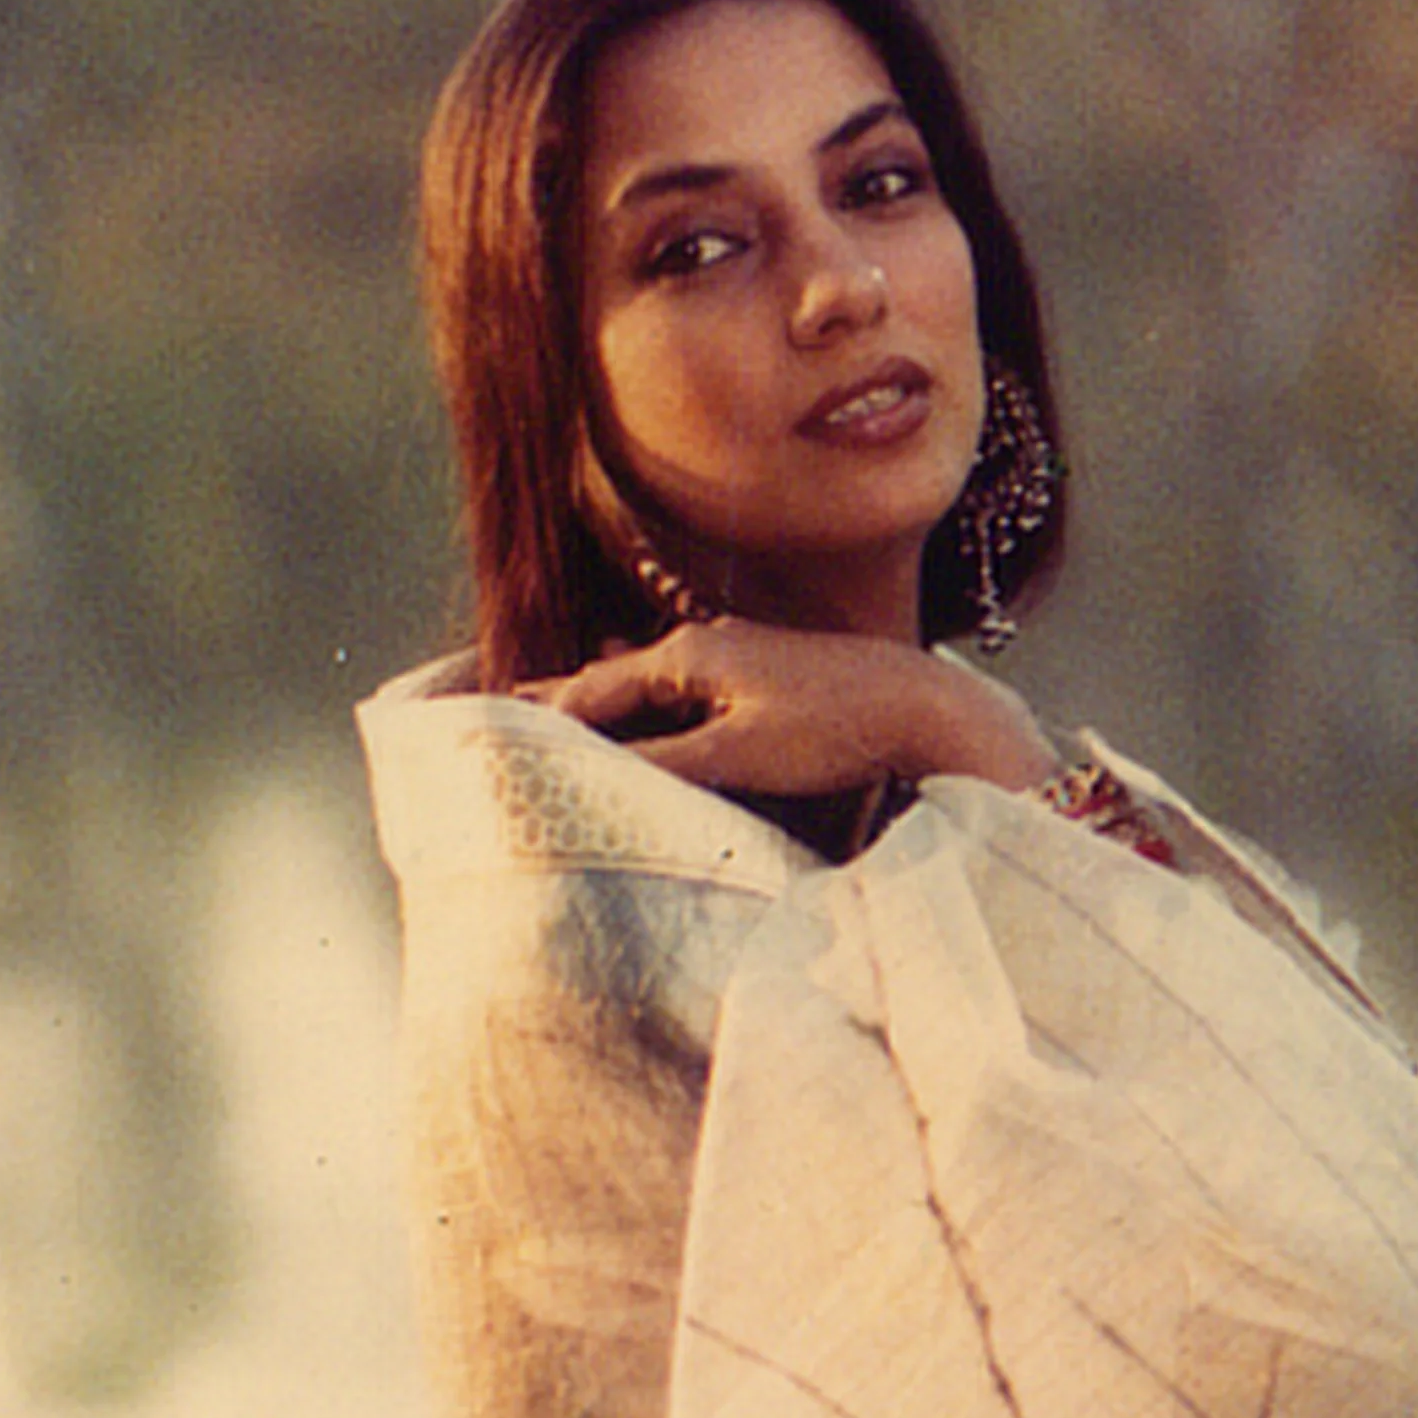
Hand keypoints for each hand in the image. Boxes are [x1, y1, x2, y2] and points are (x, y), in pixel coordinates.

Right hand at [517, 621, 1057, 798]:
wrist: (922, 706)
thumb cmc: (835, 728)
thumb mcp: (741, 755)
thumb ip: (667, 762)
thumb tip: (602, 773)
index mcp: (691, 655)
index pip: (596, 690)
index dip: (547, 716)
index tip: (495, 732)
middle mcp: (707, 644)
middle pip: (614, 676)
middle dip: (560, 694)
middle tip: (498, 700)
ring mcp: (737, 655)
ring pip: (648, 680)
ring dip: (602, 695)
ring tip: (550, 701)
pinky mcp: (765, 676)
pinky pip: (683, 685)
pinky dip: (646, 696)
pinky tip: (640, 694)